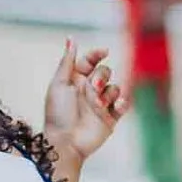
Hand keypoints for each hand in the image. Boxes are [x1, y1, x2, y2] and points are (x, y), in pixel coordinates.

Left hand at [44, 37, 123, 165]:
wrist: (65, 142)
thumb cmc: (57, 113)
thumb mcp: (59, 84)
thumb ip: (67, 62)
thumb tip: (71, 39)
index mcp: (76, 80)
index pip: (90, 61)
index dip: (97, 54)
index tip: (104, 51)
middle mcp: (89, 90)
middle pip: (105, 71)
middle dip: (101, 77)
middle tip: (92, 88)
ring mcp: (101, 104)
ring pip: (115, 87)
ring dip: (108, 93)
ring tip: (98, 104)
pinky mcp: (110, 118)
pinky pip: (123, 105)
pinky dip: (123, 103)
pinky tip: (117, 105)